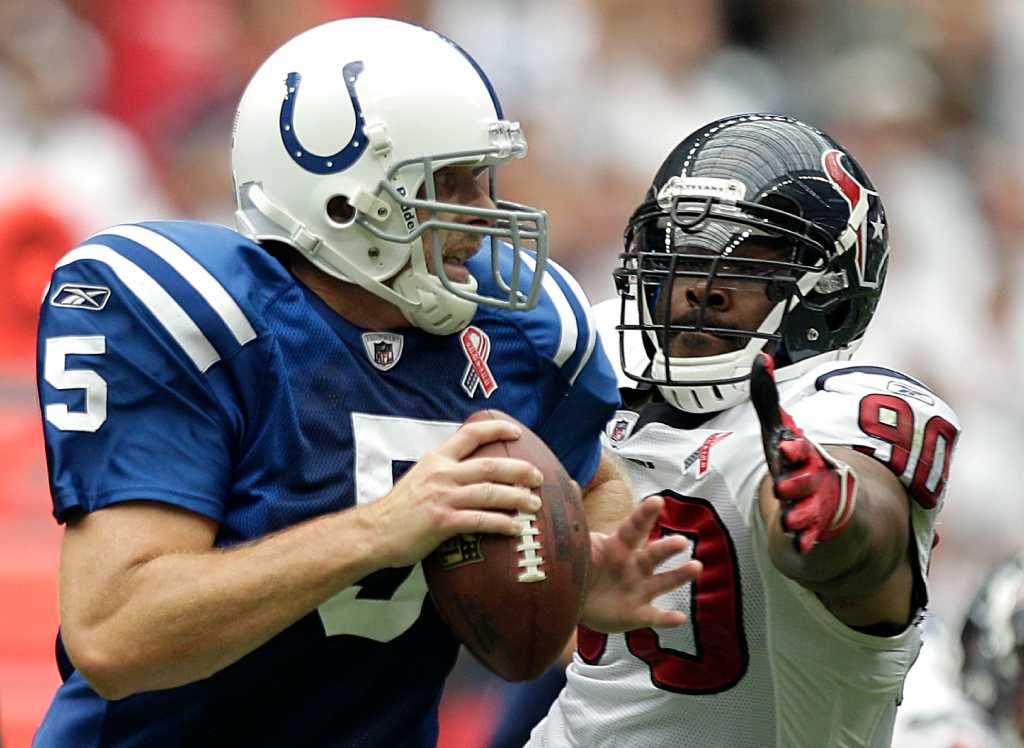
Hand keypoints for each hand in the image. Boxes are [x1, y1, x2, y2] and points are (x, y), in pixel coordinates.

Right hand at [364, 419, 543, 567]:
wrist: (373, 532)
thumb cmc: (398, 510)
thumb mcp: (419, 477)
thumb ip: (443, 472)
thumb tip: (470, 473)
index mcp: (436, 459)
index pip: (470, 434)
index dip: (496, 429)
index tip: (516, 431)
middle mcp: (442, 473)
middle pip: (490, 465)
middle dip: (520, 470)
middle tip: (539, 476)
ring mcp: (443, 497)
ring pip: (490, 493)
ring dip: (518, 498)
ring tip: (534, 504)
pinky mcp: (443, 521)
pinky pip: (481, 520)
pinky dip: (502, 523)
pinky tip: (515, 528)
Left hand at [580, 496, 701, 632]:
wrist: (576, 602)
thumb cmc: (582, 567)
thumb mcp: (578, 545)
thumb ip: (577, 521)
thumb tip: (572, 485)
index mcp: (619, 547)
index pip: (634, 528)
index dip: (645, 515)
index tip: (657, 500)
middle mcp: (635, 566)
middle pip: (653, 554)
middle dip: (667, 548)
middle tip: (681, 541)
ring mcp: (639, 590)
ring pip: (663, 582)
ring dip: (679, 575)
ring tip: (696, 566)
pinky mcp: (638, 614)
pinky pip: (655, 617)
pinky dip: (667, 618)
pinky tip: (680, 617)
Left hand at [750, 353, 857, 554]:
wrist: (822, 498)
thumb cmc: (796, 459)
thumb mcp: (778, 430)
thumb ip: (767, 398)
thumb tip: (761, 359)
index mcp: (805, 454)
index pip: (801, 449)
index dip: (795, 448)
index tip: (787, 446)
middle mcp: (814, 478)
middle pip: (807, 481)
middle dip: (799, 482)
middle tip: (783, 486)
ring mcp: (816, 505)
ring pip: (810, 510)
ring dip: (802, 514)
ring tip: (792, 519)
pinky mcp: (814, 529)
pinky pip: (812, 536)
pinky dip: (808, 541)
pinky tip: (801, 545)